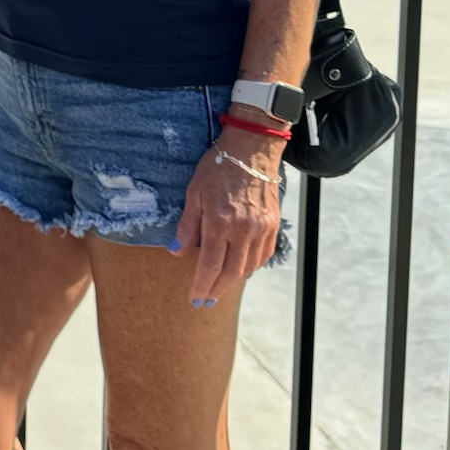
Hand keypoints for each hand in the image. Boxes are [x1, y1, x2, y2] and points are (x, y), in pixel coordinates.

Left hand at [174, 126, 282, 307]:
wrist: (251, 150)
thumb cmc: (217, 167)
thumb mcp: (193, 193)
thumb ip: (187, 226)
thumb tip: (176, 252)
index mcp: (220, 222)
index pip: (210, 265)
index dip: (202, 285)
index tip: (194, 298)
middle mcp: (243, 229)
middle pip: (231, 272)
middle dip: (216, 290)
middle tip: (205, 300)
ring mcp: (261, 228)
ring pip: (248, 266)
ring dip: (233, 280)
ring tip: (219, 287)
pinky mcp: (273, 224)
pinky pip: (263, 254)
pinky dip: (251, 266)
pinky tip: (241, 269)